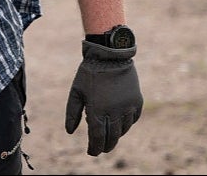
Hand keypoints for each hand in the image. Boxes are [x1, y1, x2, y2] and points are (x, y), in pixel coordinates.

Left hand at [65, 40, 142, 155]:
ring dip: (116, 135)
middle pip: (112, 138)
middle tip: (100, 149)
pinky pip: (133, 119)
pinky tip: (120, 124)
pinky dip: (126, 124)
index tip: (91, 152)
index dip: (94, 148)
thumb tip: (70, 132)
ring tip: (110, 136)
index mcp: (98, 110)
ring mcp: (128, 107)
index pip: (97, 138)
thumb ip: (72, 113)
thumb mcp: (76, 91)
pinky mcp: (137, 101)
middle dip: (105, 146)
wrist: (110, 54)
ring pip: (123, 130)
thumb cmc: (89, 73)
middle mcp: (115, 111)